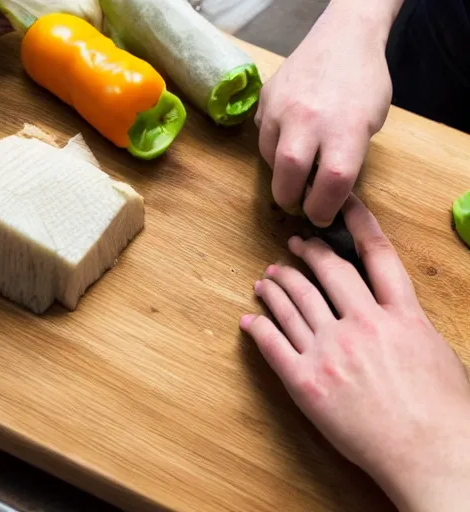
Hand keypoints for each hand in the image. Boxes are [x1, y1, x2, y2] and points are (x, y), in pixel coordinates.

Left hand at [240, 194, 469, 511]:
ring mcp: (331, 351)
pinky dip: (257, 327)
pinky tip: (248, 319)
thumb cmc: (445, 412)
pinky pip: (273, 344)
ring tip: (265, 278)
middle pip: (326, 273)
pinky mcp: (306, 381)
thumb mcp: (436, 352)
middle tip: (292, 245)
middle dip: (305, 253)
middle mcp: (363, 324)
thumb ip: (407, 323)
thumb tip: (389, 309)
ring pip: (294, 303)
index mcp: (400, 314)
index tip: (340, 204)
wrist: (431, 455)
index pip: (375, 254)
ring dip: (276, 286)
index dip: (356, 223)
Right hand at [255, 0, 394, 226]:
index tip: (321, 216)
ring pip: (269, 157)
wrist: (343, 36)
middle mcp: (309, 118)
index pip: (332, 184)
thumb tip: (324, 192)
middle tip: (296, 204)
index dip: (324, 209)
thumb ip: (347, 159)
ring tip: (295, 166)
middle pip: (288, 176)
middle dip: (289, 199)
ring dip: (280, 171)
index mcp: (346, 127)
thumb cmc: (364, 84)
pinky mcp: (264, 100)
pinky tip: (288, 138)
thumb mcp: (369, 125)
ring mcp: (281, 107)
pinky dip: (273, 146)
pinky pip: (262, 135)